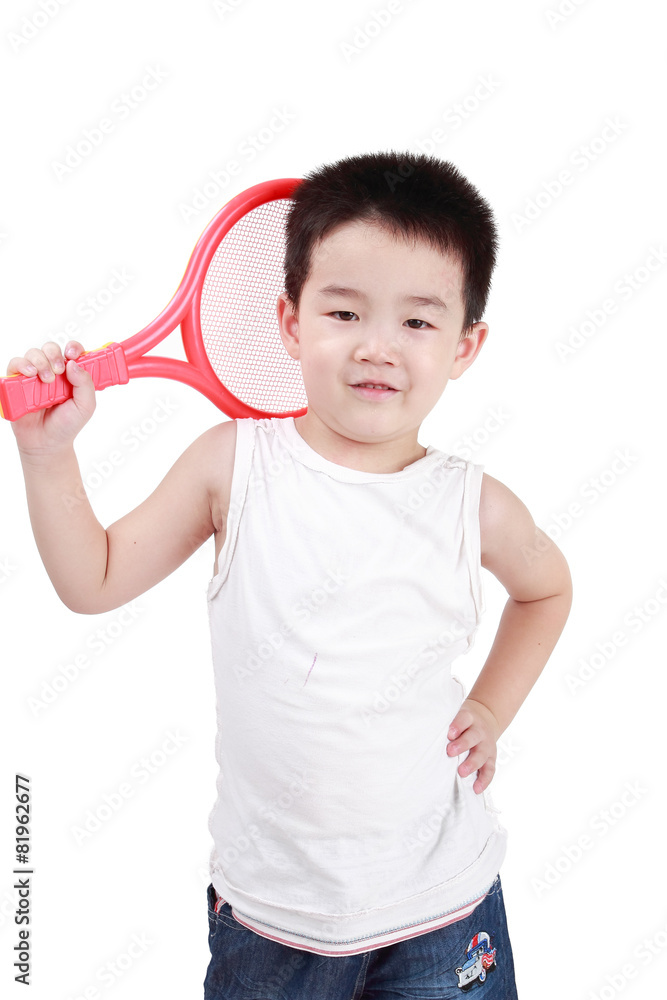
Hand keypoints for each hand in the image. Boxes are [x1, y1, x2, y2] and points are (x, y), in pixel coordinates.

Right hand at [6, 340, 95, 454]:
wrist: (47, 444)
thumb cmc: (67, 425)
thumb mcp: (86, 406)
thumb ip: (85, 384)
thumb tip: (73, 364)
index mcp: (70, 374)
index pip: (71, 351)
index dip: (73, 347)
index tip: (72, 354)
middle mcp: (51, 372)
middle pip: (50, 348)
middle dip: (54, 355)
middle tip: (59, 371)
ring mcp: (34, 377)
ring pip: (33, 354)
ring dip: (40, 362)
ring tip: (46, 380)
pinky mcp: (17, 384)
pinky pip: (15, 365)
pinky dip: (22, 365)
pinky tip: (30, 374)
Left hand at [446, 698, 500, 793]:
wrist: (486, 718)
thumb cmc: (464, 721)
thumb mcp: (457, 715)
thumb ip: (446, 724)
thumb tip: (427, 734)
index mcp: (469, 718)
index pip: (464, 719)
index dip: (458, 725)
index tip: (449, 733)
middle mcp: (480, 731)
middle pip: (473, 737)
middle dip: (462, 745)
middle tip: (450, 752)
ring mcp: (487, 745)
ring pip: (482, 754)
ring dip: (472, 764)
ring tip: (461, 772)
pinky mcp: (491, 758)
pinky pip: (490, 769)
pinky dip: (484, 780)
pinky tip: (476, 788)